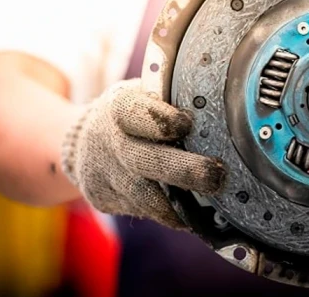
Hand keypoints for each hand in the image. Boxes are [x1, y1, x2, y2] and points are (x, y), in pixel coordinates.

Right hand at [61, 79, 225, 228]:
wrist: (83, 141)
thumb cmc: (134, 115)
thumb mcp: (145, 94)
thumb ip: (174, 97)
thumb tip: (225, 104)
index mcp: (119, 106)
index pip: (134, 113)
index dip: (161, 120)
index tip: (187, 125)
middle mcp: (107, 140)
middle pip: (144, 160)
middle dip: (184, 170)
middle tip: (216, 176)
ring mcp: (103, 173)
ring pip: (144, 196)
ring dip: (180, 203)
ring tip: (212, 202)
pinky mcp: (103, 198)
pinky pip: (141, 211)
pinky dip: (170, 214)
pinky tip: (192, 214)